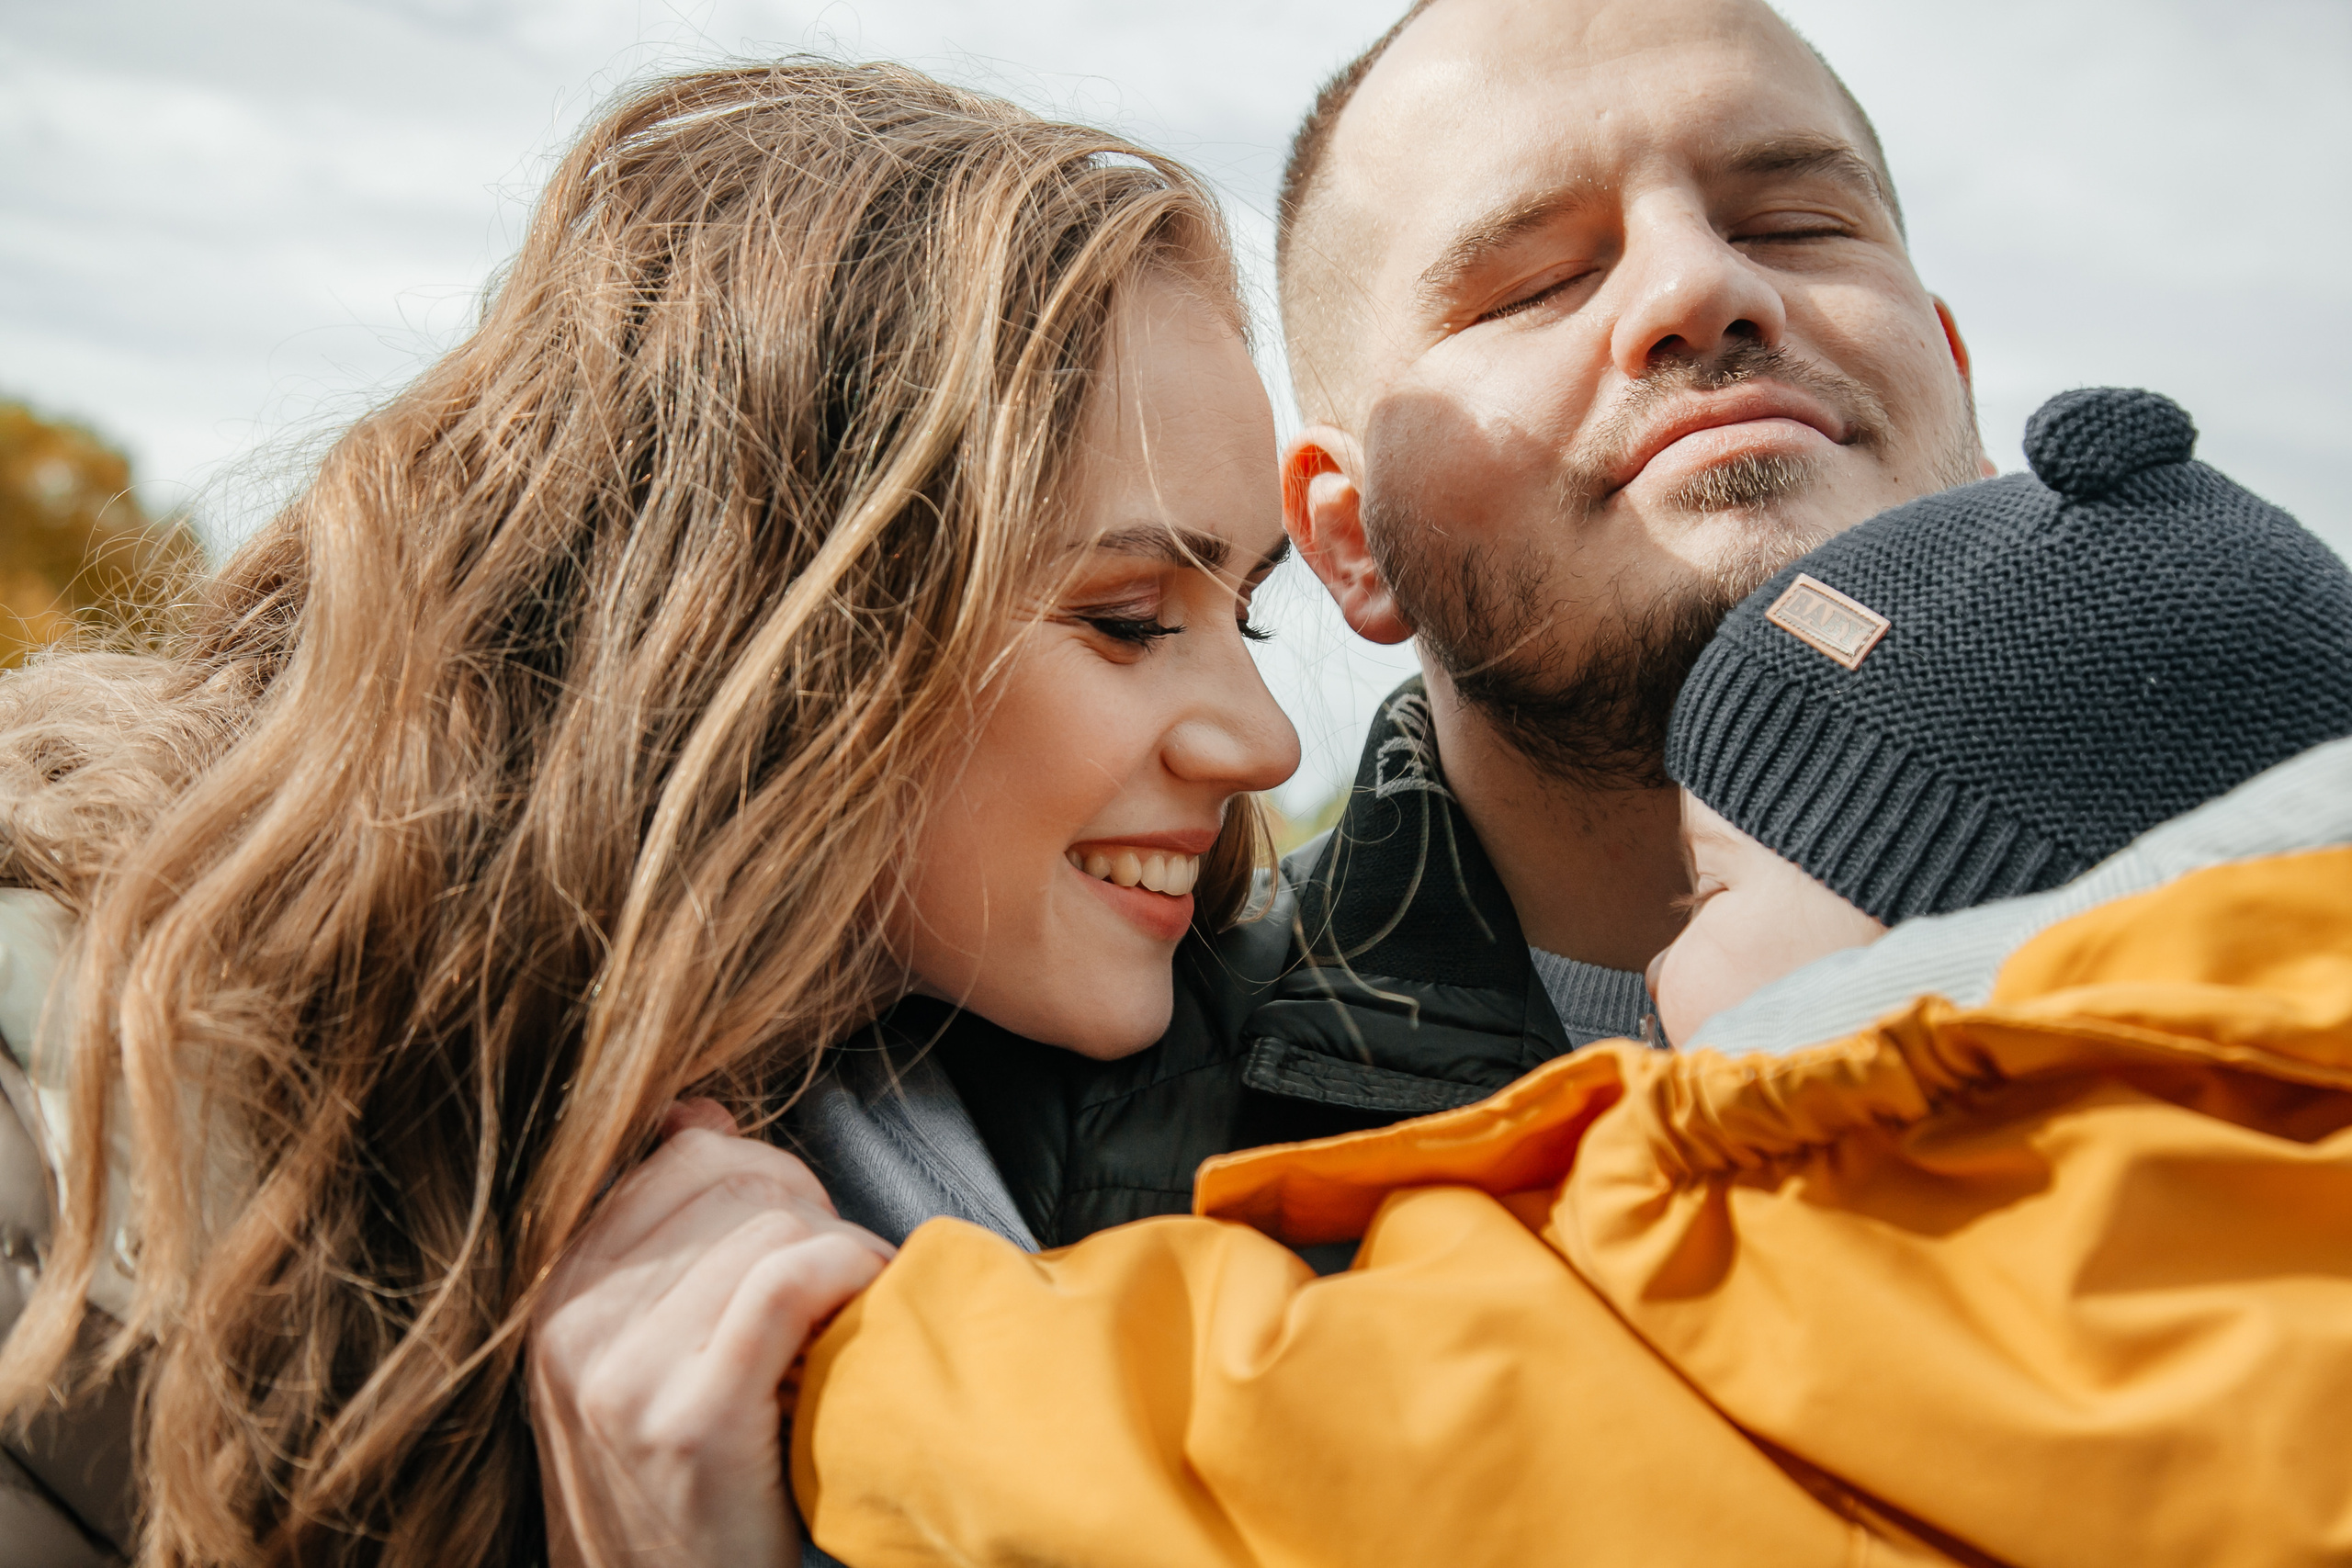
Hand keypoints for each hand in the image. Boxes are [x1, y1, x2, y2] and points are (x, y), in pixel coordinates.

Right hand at [529, 1099, 892, 1567]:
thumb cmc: (684, 1485)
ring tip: (851, 1315)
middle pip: (736, 1181)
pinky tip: (868, 1304)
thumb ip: (667, 1234)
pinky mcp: (691, 1417)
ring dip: (844, 1254)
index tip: (807, 1236)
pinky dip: (850, 1272)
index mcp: (556, 1293)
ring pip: (774, 1227)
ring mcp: (625, 1372)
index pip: (687, 1155)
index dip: (771, 1178)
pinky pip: (791, 1280)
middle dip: (813, 1213)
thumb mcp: (646, 1352)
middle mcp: (574, 1324)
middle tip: (842, 1280)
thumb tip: (697, 1110)